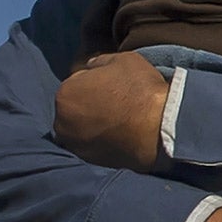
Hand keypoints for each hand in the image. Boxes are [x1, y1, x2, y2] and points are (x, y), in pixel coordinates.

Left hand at [53, 52, 166, 171]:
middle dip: (88, 104)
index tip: (109, 85)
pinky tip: (117, 134)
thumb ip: (99, 62)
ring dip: (92, 123)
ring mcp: (75, 145)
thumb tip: (91, 66)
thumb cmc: (140, 91)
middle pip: (74, 107)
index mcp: (65, 94)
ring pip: (80, 128)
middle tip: (113, 102)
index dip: (94, 81)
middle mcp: (62, 122)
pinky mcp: (90, 161)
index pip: (76, 82)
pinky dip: (99, 139)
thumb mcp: (121, 60)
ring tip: (115, 119)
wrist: (160, 128)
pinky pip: (91, 144)